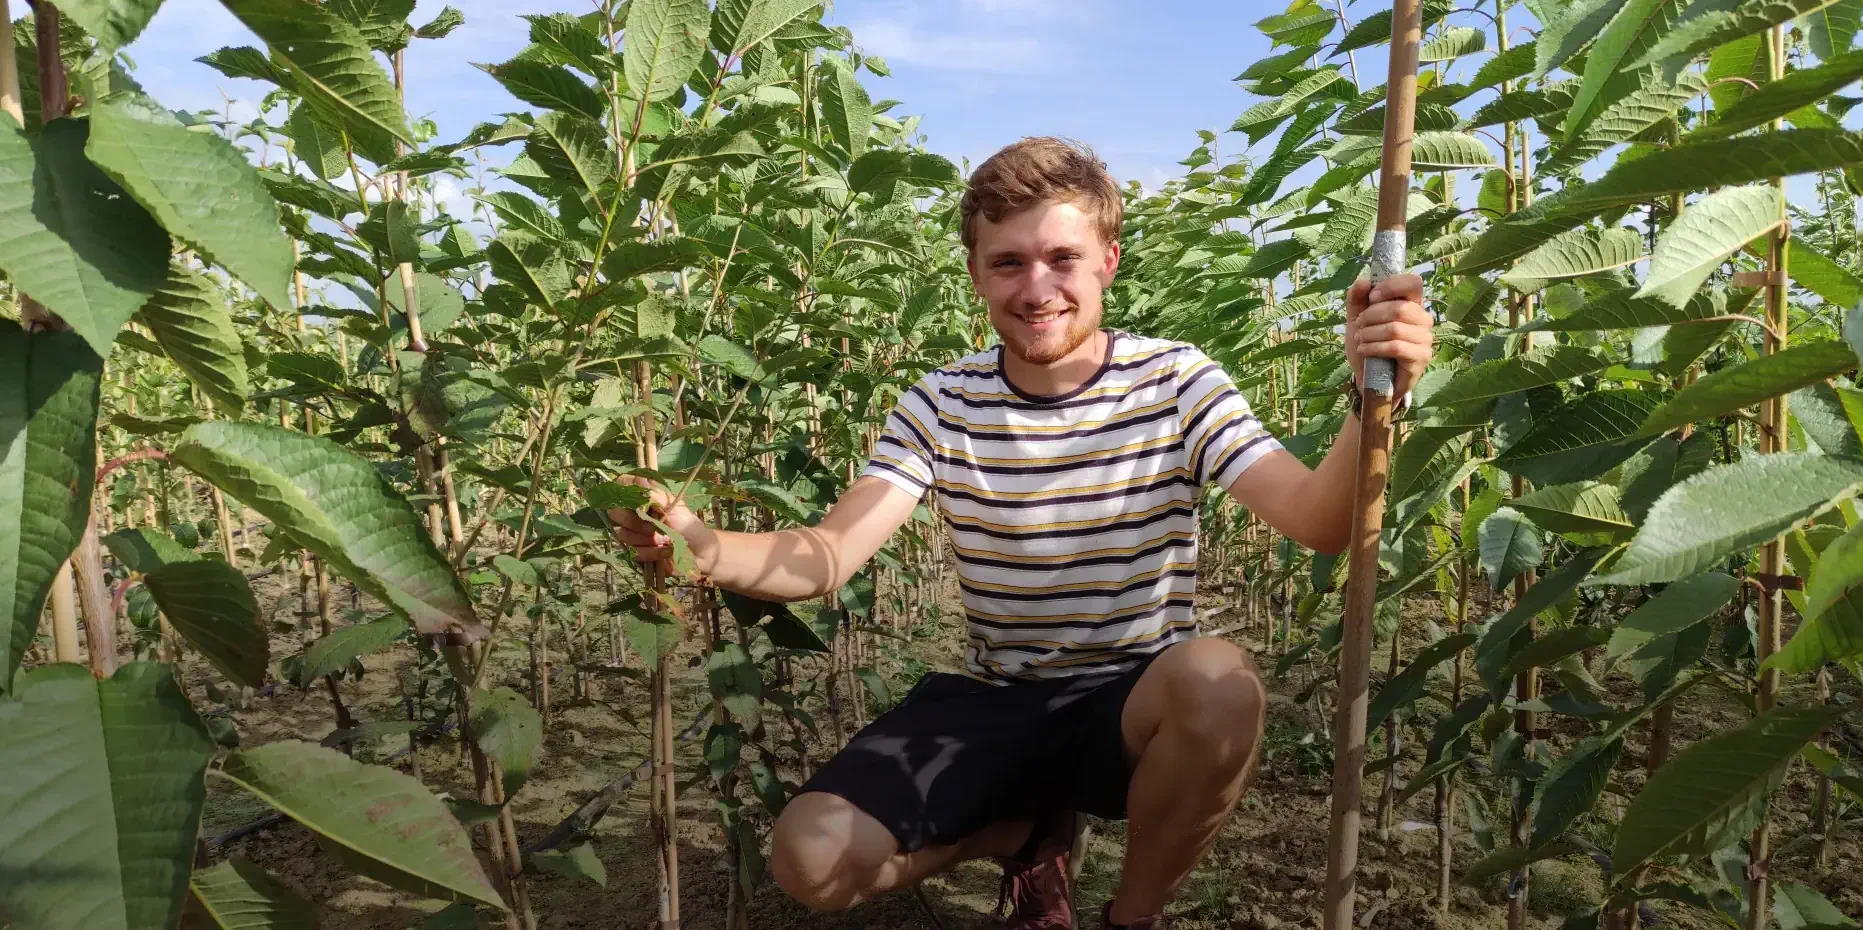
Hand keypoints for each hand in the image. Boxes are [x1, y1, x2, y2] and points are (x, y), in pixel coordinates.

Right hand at [606, 475, 712, 578]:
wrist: (700, 552)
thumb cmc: (688, 524)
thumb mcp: (673, 505)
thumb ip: (653, 494)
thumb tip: (637, 479)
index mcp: (644, 498)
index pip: (621, 486)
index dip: (622, 493)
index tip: (635, 503)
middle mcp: (635, 513)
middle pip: (615, 513)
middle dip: (634, 522)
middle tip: (653, 527)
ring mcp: (634, 533)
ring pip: (623, 534)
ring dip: (645, 539)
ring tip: (664, 539)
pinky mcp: (637, 552)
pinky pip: (632, 552)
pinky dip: (650, 552)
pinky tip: (665, 550)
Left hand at [1344, 273, 1433, 399]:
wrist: (1369, 378)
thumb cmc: (1368, 345)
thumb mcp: (1356, 320)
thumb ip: (1357, 300)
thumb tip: (1363, 281)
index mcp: (1411, 304)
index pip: (1413, 283)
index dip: (1390, 286)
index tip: (1371, 298)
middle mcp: (1423, 319)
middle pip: (1399, 308)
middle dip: (1371, 316)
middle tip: (1359, 326)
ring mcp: (1425, 338)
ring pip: (1395, 329)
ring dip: (1370, 334)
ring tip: (1360, 340)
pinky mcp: (1421, 357)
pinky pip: (1396, 347)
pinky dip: (1374, 347)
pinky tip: (1365, 350)